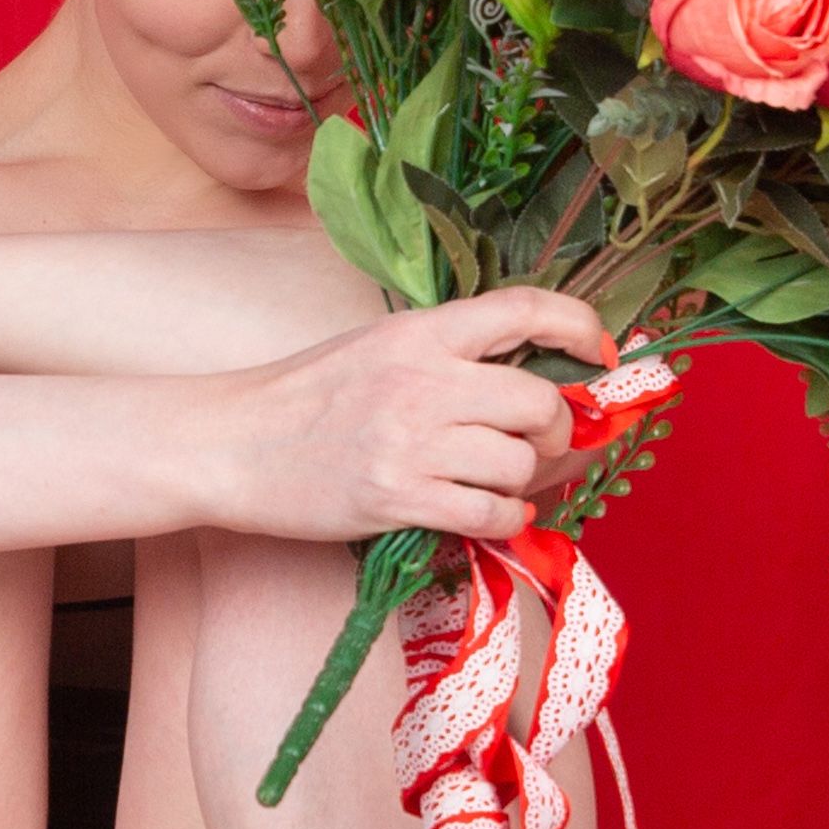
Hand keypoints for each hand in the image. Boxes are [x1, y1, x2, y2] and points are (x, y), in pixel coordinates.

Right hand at [197, 287, 622, 542]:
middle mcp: (422, 382)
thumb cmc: (303, 398)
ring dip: (521, 481)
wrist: (230, 445)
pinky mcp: (397, 497)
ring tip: (495, 485)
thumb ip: (445, 354)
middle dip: (554, 429)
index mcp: (419, 333)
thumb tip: (526, 376)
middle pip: (538, 402)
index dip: (580, 326)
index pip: (525, 309)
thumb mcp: (375, 347)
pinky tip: (484, 514)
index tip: (599, 354)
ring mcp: (410, 442)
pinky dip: (502, 519)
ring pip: (518, 463)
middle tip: (537, 443)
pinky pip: (489, 512)